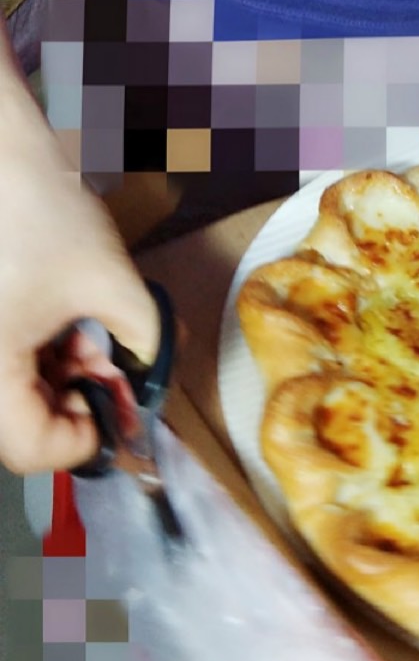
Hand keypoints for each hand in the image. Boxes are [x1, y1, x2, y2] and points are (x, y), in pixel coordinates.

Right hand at [0, 101, 159, 474]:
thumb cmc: (40, 211)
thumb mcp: (110, 281)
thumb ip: (147, 339)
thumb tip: (161, 373)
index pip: (30, 449)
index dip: (85, 442)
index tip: (120, 412)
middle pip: (19, 425)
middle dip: (76, 403)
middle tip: (113, 369)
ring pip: (11, 394)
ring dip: (59, 379)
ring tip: (92, 337)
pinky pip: (3, 362)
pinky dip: (36, 356)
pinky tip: (65, 325)